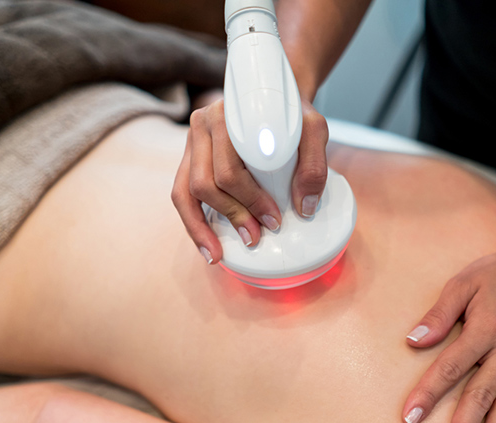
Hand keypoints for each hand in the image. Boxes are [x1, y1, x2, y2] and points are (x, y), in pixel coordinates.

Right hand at [171, 97, 328, 263]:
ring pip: (187, 192)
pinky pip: (181, 195)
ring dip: (205, 227)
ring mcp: (192, 142)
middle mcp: (203, 125)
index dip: (250, 200)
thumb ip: (315, 165)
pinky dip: (193, 224)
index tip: (274, 219)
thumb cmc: (291, 114)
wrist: (274, 96)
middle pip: (206, 182)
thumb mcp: (314, 129)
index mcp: (227, 116)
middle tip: (258, 236)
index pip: (230, 168)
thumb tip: (303, 208)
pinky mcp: (189, 158)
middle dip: (232, 215)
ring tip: (221, 253)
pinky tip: (207, 247)